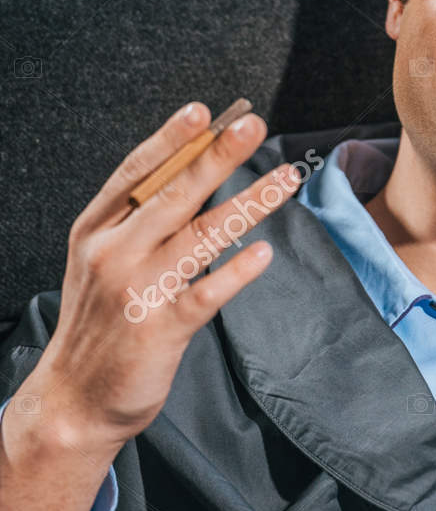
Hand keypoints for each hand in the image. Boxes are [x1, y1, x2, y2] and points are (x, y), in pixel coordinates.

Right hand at [28, 100, 296, 450]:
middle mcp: (113, 253)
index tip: (204, 111)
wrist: (74, 398)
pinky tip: (264, 252)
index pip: (136, 173)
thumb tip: (191, 169)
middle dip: (217, 156)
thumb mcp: (101, 259)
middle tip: (253, 125)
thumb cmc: (99, 321)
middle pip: (174, 194)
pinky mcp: (160, 328)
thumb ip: (137, 219)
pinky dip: (238, 270)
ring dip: (249, 202)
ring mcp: (137, 290)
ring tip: (286, 179)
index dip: (171, 139)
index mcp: (96, 229)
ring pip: (201, 235)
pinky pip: (207, 292)